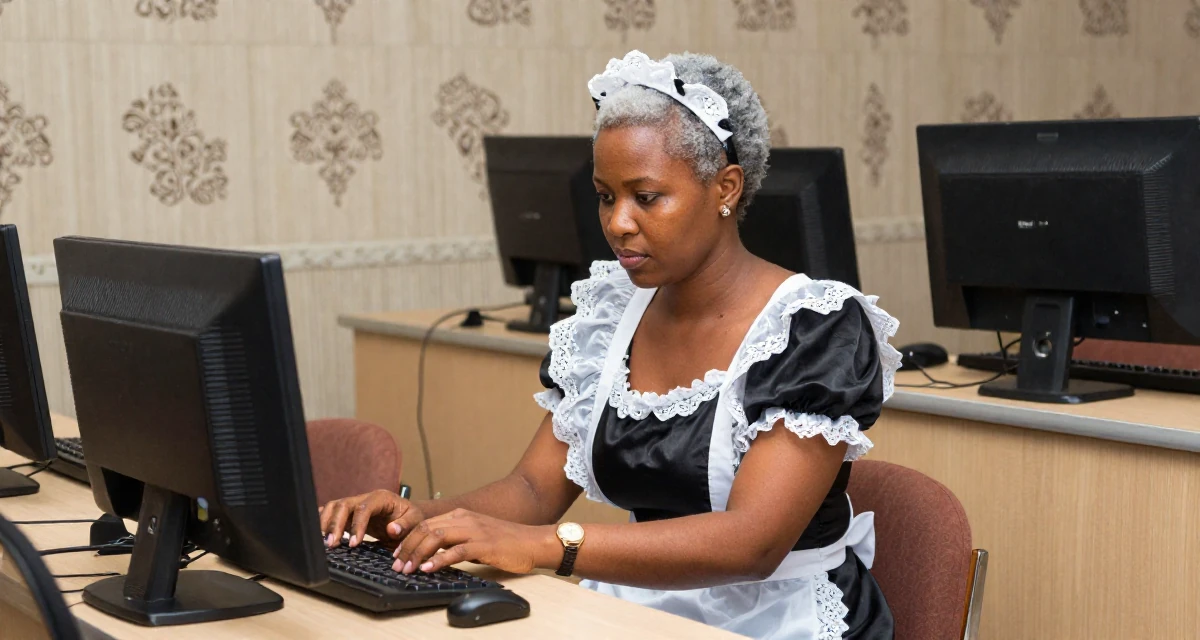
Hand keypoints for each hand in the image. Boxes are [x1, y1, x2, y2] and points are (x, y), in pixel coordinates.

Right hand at [319, 490, 425, 548]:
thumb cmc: (412, 519)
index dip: (357, 525)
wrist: (407, 518)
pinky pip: (330, 513)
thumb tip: (391, 529)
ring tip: (324, 543)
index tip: (354, 544)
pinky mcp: (348, 513)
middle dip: (335, 524)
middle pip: (343, 504)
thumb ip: (406, 524)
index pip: (364, 508)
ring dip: (326, 523)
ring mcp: (354, 504)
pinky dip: (322, 521)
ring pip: (333, 507)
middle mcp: (364, 498)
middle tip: (331, 544)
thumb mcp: (416, 521)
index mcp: (381, 498)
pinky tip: (317, 535)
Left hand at [391, 509, 559, 575]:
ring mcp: (474, 530)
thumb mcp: (476, 536)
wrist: (533, 542)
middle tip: (397, 565)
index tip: (396, 554)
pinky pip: (456, 551)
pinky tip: (429, 569)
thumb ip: (456, 540)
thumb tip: (434, 553)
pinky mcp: (484, 545)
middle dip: (407, 547)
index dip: (407, 539)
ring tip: (408, 568)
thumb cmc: (506, 542)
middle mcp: (465, 519)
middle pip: (426, 529)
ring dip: (418, 554)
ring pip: (436, 537)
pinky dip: (439, 560)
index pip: (426, 523)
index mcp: (461, 515)